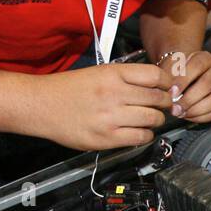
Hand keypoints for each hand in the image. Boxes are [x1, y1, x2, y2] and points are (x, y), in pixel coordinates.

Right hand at [34, 62, 172, 149]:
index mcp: (113, 74)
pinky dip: (146, 135)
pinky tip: (139, 131)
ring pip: (153, 119)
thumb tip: (156, 86)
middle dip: (165, 103)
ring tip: (150, 119)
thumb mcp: (99, 73)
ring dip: (156, 120)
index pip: (155, 76)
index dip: (167, 84)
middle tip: (163, 106)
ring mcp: (111, 117)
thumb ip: (126, 78)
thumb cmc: (70, 89)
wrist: (42, 105)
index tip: (168, 88)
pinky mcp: (107, 138)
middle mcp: (114, 93)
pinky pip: (140, 137)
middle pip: (157, 99)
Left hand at [163, 50, 210, 123]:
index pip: (197, 66)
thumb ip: (169, 74)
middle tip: (174, 106)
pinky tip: (186, 115)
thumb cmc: (177, 70)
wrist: (183, 75)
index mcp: (205, 59)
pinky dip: (199, 117)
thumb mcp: (171, 65)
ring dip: (194, 110)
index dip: (184, 80)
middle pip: (207, 84)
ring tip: (179, 112)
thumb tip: (168, 92)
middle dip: (189, 98)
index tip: (171, 91)